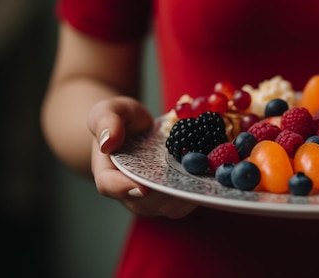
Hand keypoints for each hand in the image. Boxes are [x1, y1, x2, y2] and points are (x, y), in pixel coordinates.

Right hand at [88, 96, 197, 218]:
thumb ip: (107, 122)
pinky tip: (211, 175)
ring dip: (187, 195)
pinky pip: (184, 203)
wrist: (135, 127)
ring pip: (168, 207)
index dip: (125, 188)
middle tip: (188, 176)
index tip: (142, 187)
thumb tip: (108, 142)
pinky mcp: (170, 197)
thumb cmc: (118, 118)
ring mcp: (150, 198)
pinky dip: (198, 192)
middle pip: (145, 202)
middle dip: (167, 192)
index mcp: (107, 171)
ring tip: (204, 174)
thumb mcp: (109, 111)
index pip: (110, 186)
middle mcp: (127, 191)